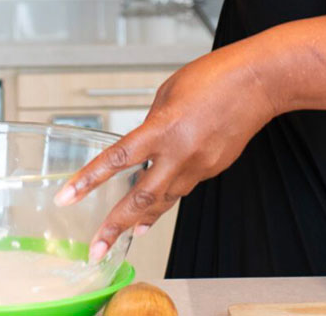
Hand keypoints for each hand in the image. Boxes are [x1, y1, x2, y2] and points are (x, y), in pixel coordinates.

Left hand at [54, 44, 279, 262]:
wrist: (258, 83)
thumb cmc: (214, 78)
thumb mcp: (167, 94)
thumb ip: (150, 124)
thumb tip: (140, 144)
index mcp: (162, 129)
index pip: (117, 160)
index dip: (88, 181)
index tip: (67, 197)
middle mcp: (180, 154)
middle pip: (140, 199)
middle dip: (115, 226)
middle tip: (97, 247)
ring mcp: (198, 166)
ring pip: (162, 200)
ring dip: (139, 220)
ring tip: (119, 236)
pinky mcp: (212, 169)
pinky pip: (182, 189)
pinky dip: (165, 201)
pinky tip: (153, 212)